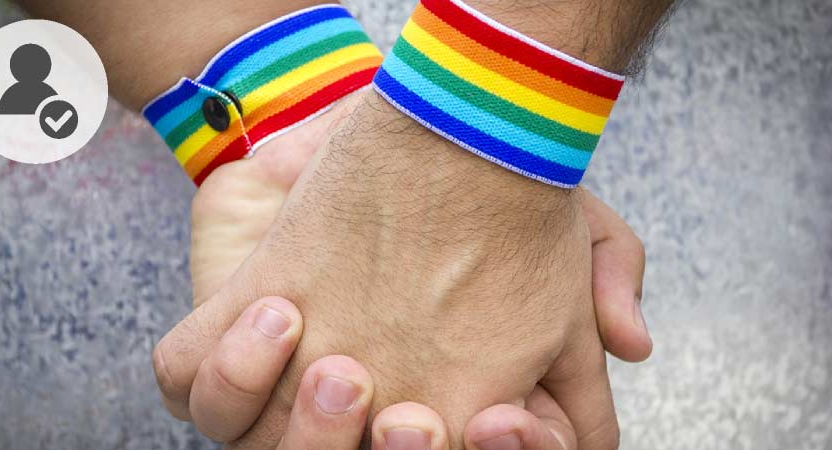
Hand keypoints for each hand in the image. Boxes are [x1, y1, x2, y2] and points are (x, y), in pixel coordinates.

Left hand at [157, 91, 647, 448]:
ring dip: (303, 431)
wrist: (383, 127)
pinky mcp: (225, 336)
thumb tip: (631, 342)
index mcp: (451, 398)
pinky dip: (224, 372)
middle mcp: (368, 404)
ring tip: (334, 361)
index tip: (501, 418)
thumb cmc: (474, 184)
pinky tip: (271, 312)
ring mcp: (288, 380)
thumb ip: (604, 274)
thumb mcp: (558, 214)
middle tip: (406, 413)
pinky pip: (200, 389)